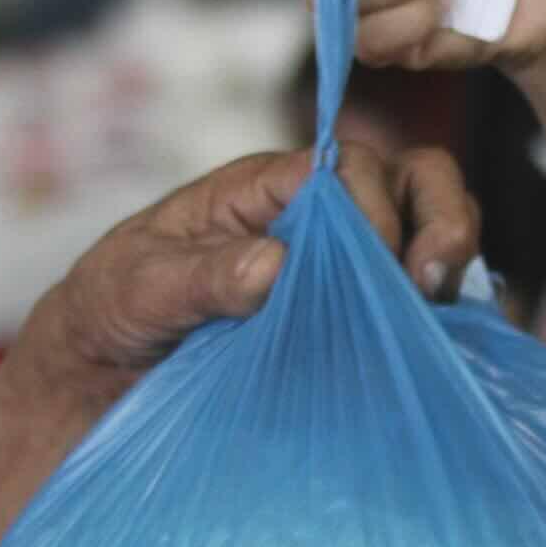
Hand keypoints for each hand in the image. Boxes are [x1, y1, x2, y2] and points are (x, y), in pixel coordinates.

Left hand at [19, 141, 479, 399]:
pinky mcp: (355, 324)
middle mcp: (314, 219)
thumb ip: (200, 275)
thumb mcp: (135, 288)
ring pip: (428, 236)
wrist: (96, 379)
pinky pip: (416, 308)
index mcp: (263, 190)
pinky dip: (441, 321)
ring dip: (449, 264)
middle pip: (410, 184)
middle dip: (441, 218)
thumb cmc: (110, 312)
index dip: (372, 205)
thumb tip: (276, 262)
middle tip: (429, 281)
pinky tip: (437, 354)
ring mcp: (341, 271)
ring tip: (435, 316)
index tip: (377, 262)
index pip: (345, 167)